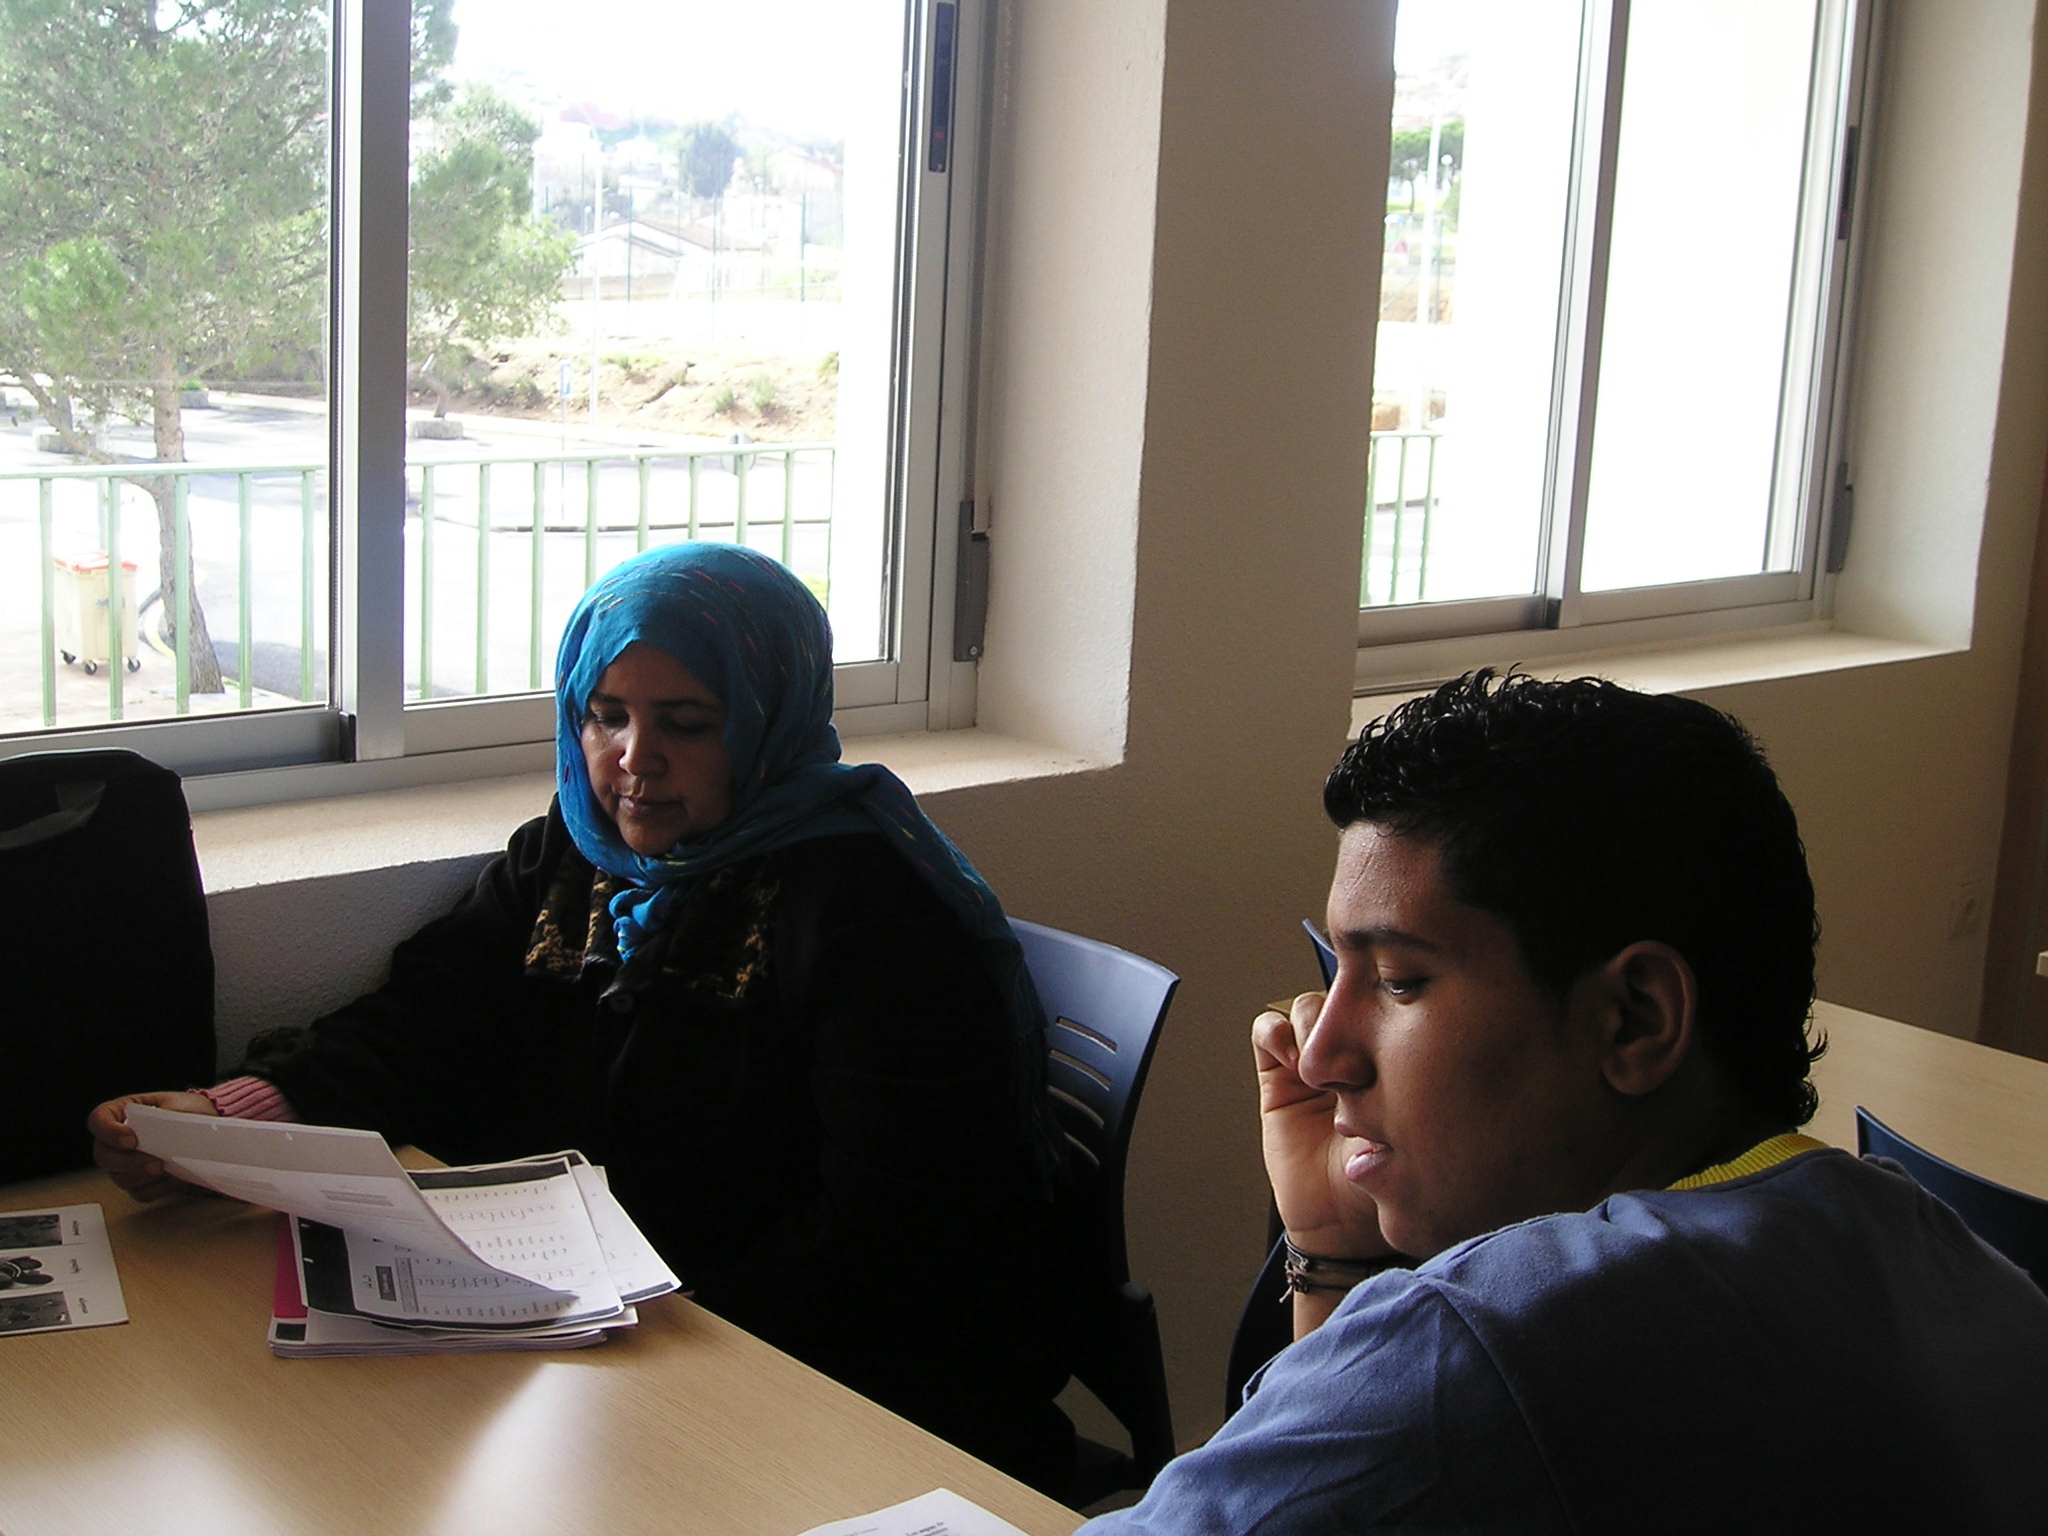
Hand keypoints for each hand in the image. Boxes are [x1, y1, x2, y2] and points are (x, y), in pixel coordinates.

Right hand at [87, 1091, 218, 1200]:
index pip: (98, 1121)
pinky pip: (140, 1192)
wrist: (206, 1128)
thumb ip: (164, 1118)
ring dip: (145, 1177)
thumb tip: (164, 1136)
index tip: (131, 1139)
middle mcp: (115, 1141)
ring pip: (120, 1178)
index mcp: (119, 1113)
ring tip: (169, 1170)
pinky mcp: (139, 1182)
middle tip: (156, 1164)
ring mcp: (123, 1164)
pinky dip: (158, 1188)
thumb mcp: (177, 1106)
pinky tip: (175, 1179)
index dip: (109, 1132)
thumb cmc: (187, 1112)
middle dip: (129, 1163)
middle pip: (104, 1156)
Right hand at [1253, 994, 1393, 1262]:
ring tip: (1326, 1072)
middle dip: (1350, 1019)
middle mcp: (1351, 1051)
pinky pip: (1268, 1029)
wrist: (1345, 1225)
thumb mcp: (1415, 1126)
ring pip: (1309, 1008)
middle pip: (1344, 999)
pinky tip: (1295, 1063)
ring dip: (1316, 1027)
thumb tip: (1415, 1045)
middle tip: (1360, 1069)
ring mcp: (1312, 1061)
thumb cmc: (1389, 1180)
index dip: (1385, 1010)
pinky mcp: (1277, 1078)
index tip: (1397, 1042)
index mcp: (1391, 1056)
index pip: (1384, 1003)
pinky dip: (1278, 1033)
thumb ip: (1413, 1087)